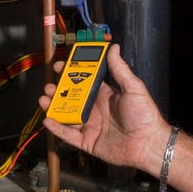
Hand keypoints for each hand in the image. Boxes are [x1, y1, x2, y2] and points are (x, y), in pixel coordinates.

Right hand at [40, 45, 167, 170]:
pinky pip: (68, 135)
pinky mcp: (87, 141)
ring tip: (44, 100)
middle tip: (49, 86)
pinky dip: (57, 129)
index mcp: (103, 94)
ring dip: (52, 107)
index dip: (70, 73)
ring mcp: (89, 125)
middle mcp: (94, 109)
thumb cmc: (144, 115)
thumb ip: (120, 69)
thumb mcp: (133, 88)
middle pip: (70, 98)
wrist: (148, 144)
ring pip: (65, 115)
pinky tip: (48, 120)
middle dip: (57, 90)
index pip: (83, 81)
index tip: (60, 65)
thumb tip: (114, 47)